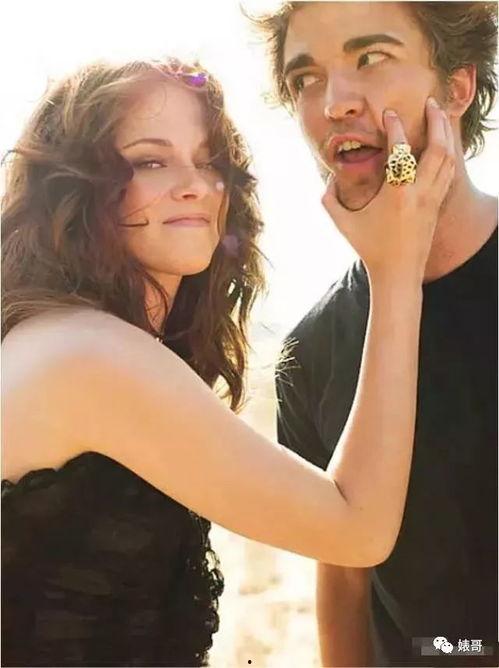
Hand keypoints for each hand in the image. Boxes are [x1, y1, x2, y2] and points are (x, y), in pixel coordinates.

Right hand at [322, 97, 454, 283]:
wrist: (398, 274)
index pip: (400, 150)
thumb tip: (327, 179)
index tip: (389, 113)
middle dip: (437, 121)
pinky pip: (448, 173)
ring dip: (447, 134)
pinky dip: (448, 154)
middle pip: (438, 148)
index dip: (395, 127)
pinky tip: (443, 145)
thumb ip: (329, 199)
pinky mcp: (437, 206)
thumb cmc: (369, 248)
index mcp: (396, 194)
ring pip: (448, 159)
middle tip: (431, 102)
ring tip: (440, 117)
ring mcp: (432, 200)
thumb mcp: (342, 223)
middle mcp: (419, 193)